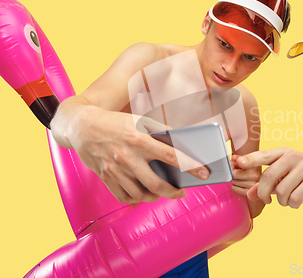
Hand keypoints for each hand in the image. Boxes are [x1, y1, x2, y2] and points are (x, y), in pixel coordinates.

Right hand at [67, 106, 209, 202]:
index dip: (190, 165)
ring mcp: (114, 170)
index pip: (171, 155)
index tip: (204, 173)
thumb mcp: (140, 120)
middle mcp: (127, 157)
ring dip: (156, 197)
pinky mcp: (105, 178)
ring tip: (164, 192)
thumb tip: (182, 144)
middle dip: (174, 192)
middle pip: (156, 184)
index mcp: (138, 139)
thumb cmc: (116, 122)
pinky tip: (144, 194)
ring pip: (140, 194)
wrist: (81, 125)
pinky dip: (137, 199)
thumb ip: (161, 132)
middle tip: (182, 192)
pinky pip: (124, 197)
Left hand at [236, 148, 302, 207]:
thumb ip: (267, 185)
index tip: (239, 163)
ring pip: (281, 191)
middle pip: (268, 176)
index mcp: (285, 152)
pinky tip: (297, 201)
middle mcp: (295, 155)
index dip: (250, 159)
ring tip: (288, 200)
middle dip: (263, 192)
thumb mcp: (285, 178)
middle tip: (266, 200)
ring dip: (282, 201)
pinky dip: (293, 205)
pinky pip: (295, 198)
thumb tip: (249, 194)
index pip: (264, 155)